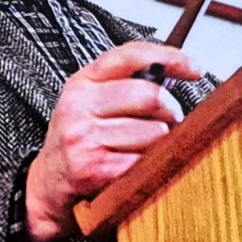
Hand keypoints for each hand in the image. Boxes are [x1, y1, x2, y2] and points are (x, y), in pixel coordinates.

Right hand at [25, 42, 201, 241]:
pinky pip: (145, 162)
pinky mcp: (94, 168)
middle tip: (164, 124)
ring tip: (140, 150)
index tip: (195, 68)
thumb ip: (125, 85)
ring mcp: (84, 138)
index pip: (131, 56)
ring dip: (159, 146)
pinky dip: (149, 169)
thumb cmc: (78, 142)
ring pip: (155, 133)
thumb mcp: (90, 104)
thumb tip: (176, 75)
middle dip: (170, 112)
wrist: (47, 185)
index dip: (170, 58)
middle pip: (152, 96)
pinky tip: (133, 168)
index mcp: (81, 84)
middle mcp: (79, 107)